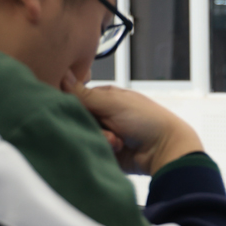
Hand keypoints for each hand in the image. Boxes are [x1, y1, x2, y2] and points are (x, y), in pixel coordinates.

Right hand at [62, 72, 203, 174]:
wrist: (164, 150)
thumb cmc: (146, 120)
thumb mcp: (114, 103)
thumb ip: (84, 93)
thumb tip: (62, 74)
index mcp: (104, 97)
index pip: (74, 97)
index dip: (72, 103)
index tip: (74, 109)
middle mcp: (101, 114)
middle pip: (77, 118)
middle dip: (90, 125)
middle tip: (108, 129)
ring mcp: (103, 134)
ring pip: (82, 136)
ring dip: (100, 139)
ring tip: (118, 142)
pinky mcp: (104, 152)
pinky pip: (90, 151)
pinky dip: (102, 150)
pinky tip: (117, 149)